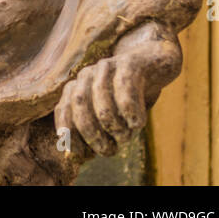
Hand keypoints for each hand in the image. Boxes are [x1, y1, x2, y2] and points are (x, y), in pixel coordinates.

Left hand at [54, 21, 181, 156]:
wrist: (154, 62)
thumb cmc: (130, 94)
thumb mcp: (111, 112)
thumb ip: (98, 129)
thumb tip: (84, 154)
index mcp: (77, 87)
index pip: (64, 109)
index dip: (69, 132)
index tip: (81, 152)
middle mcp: (86, 75)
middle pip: (79, 103)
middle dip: (91, 131)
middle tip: (108, 150)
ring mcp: (106, 66)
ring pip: (101, 96)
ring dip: (111, 123)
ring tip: (125, 137)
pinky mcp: (129, 62)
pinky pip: (125, 85)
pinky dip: (129, 108)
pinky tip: (137, 124)